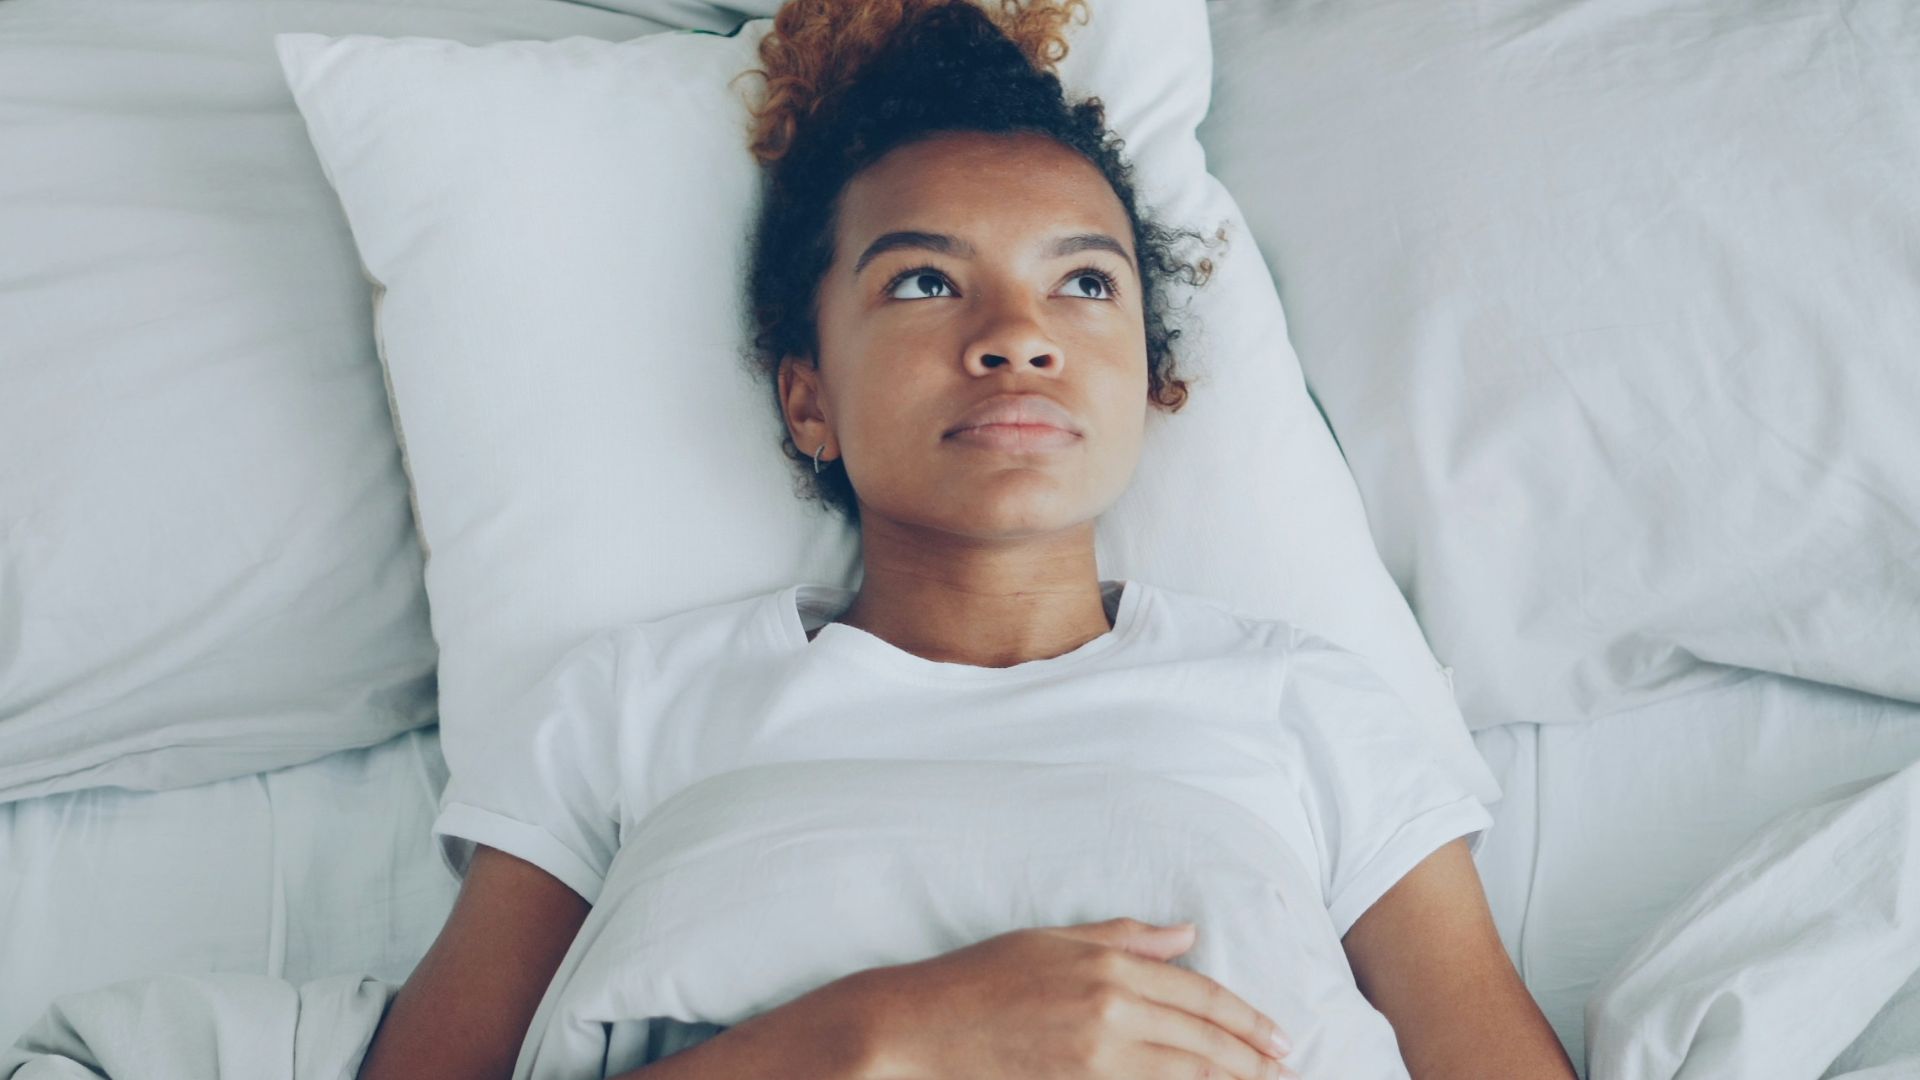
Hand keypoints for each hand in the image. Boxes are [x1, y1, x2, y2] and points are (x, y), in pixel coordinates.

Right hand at [856, 916, 1300, 1079]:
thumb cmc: (979, 978)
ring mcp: (1094, 1061)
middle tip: (1286, 1069)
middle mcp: (1111, 1013)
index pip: (1200, 995)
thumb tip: (1187, 935)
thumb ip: (1125, 937)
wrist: (918, 1028)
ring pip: (1185, 1075)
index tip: (1278, 1037)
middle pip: (1204, 1041)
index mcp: (1108, 967)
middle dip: (1253, 1059)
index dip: (1247, 1019)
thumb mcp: (1053, 940)